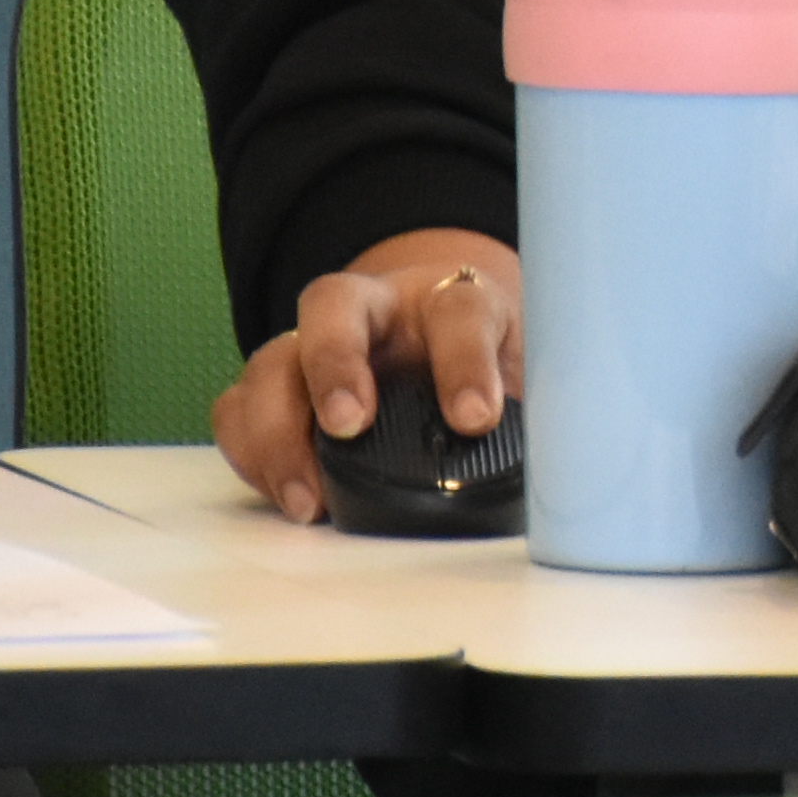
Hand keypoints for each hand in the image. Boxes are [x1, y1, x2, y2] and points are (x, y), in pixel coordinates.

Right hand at [211, 228, 521, 525]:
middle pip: (332, 305)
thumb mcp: (527, 378)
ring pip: (273, 359)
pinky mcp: (278, 388)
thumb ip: (534, 413)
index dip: (464, 361)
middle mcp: (374, 310)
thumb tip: (557, 475)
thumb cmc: (487, 364)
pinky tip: (280, 493)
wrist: (450, 341)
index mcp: (449, 299)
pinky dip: (250, 452)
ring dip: (278, 427)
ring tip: (306, 497)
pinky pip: (239, 408)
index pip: (458, 309)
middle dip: (335, 365)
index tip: (475, 418)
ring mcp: (315, 345)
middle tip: (349, 425)